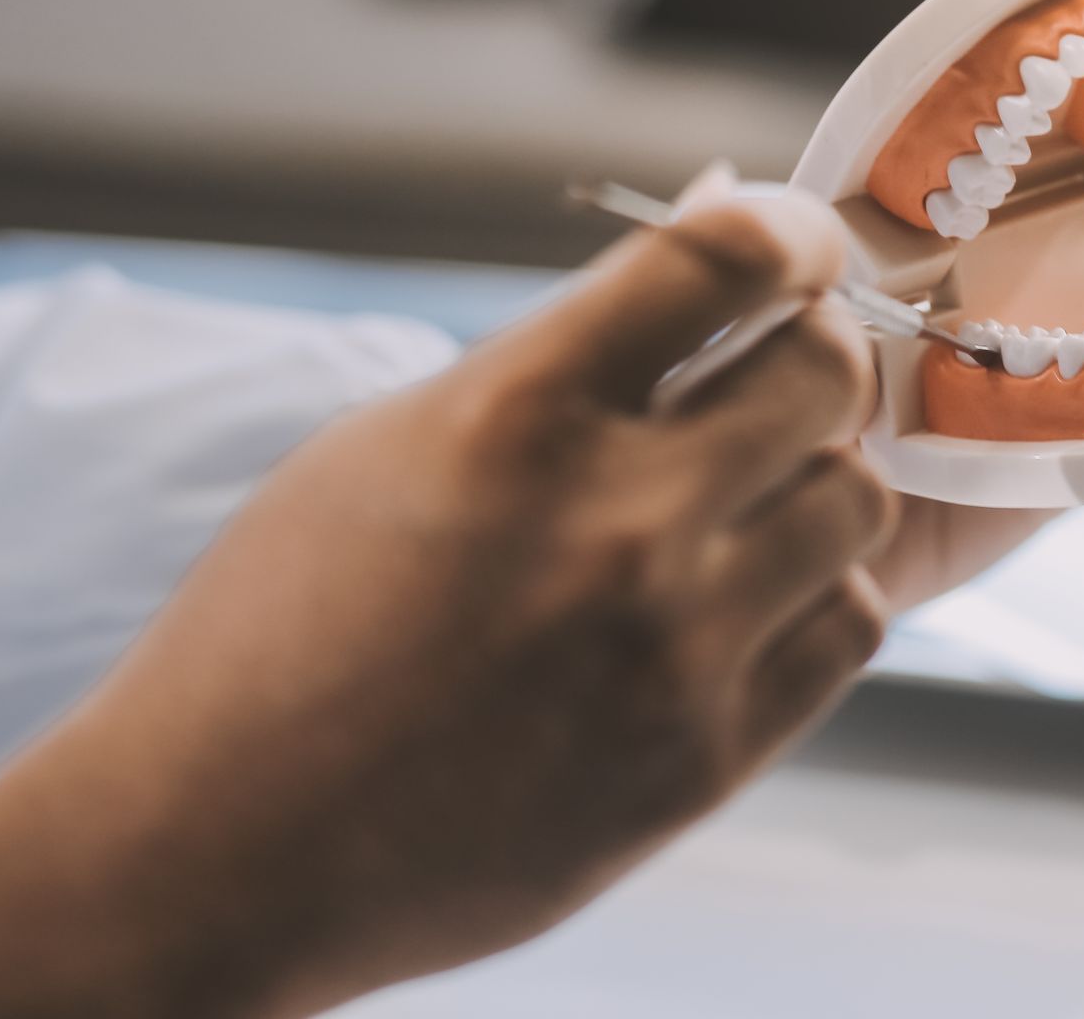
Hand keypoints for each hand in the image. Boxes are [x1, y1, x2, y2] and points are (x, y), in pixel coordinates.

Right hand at [0, 193, 902, 1017]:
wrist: (225, 851)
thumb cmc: (290, 627)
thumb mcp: (396, 443)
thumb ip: (566, 346)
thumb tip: (711, 231)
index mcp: (515, 414)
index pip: (728, 258)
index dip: (789, 233)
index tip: (794, 250)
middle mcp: (616, 524)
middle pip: (829, 375)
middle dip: (815, 351)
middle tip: (781, 369)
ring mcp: (673, 650)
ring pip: (858, 503)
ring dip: (820, 478)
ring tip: (755, 495)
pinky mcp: (703, 760)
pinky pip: (848, 628)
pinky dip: (817, 594)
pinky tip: (751, 594)